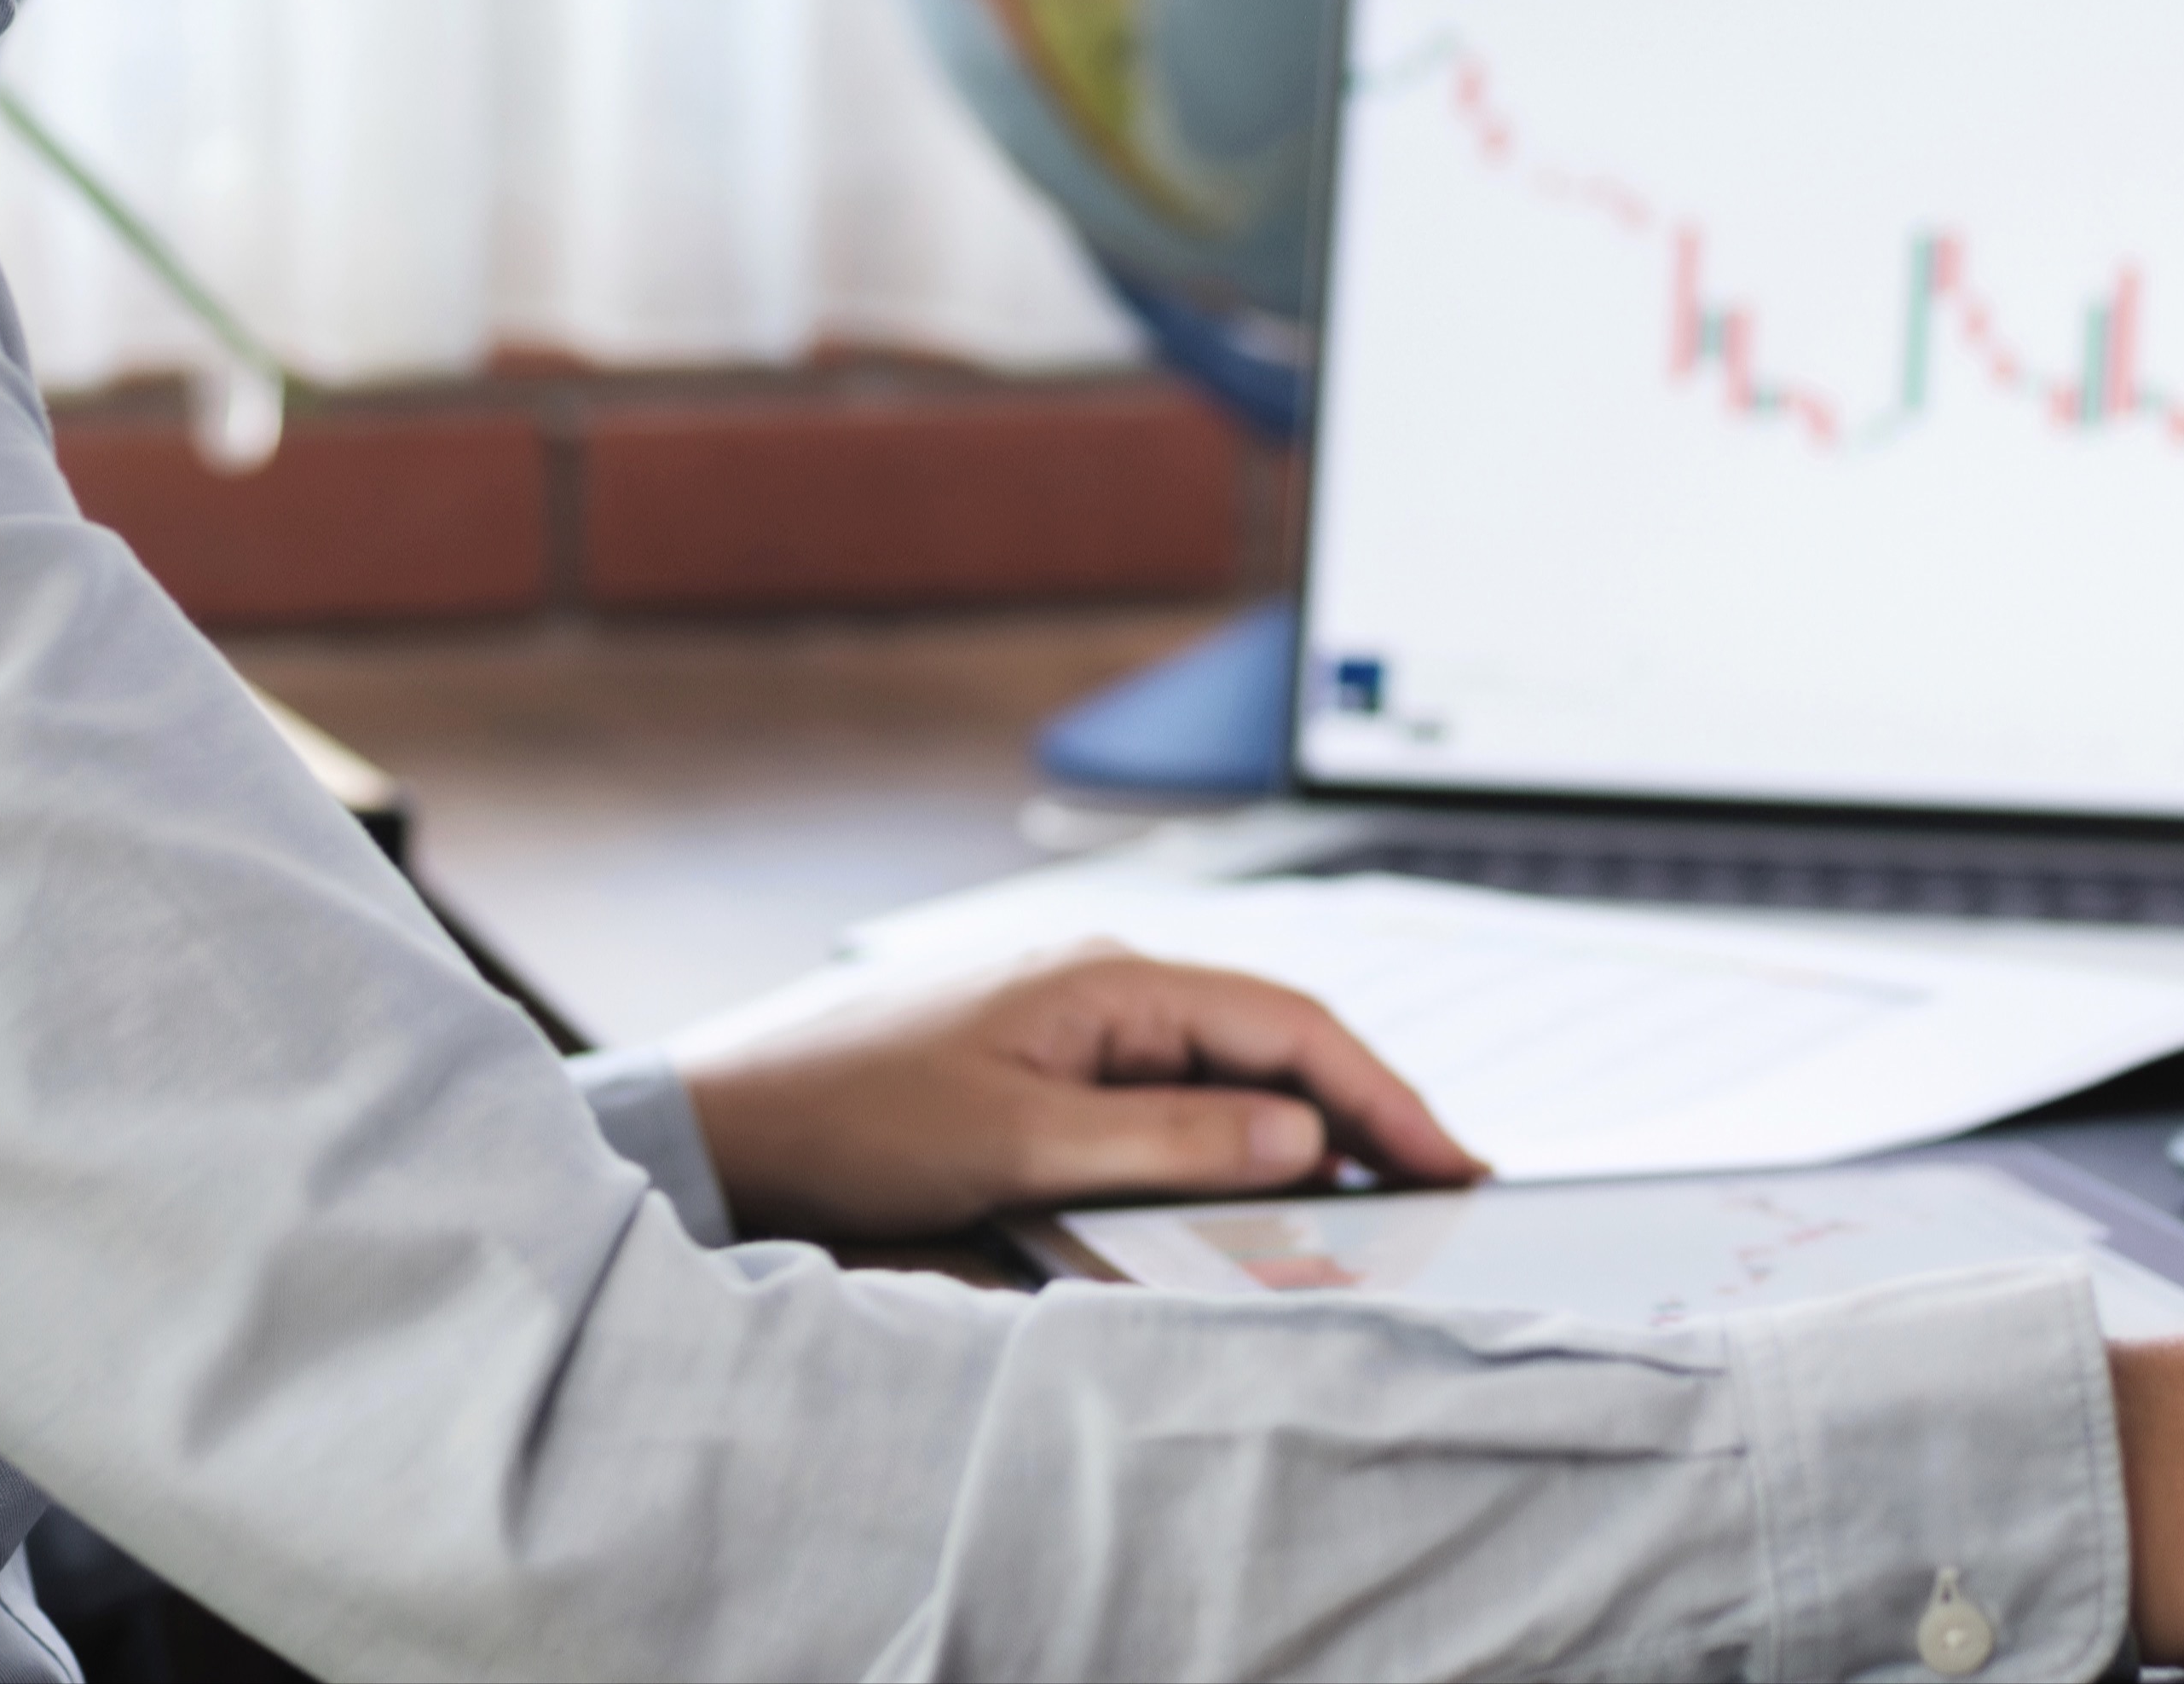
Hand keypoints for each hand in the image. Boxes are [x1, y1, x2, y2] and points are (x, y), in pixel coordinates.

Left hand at [673, 941, 1486, 1240]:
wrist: (729, 1121)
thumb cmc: (853, 1119)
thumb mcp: (1019, 1142)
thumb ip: (1165, 1140)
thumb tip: (1299, 1134)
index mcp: (1111, 981)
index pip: (1290, 1026)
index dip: (1383, 1095)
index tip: (1454, 1161)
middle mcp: (1107, 986)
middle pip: (1273, 1045)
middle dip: (1364, 1114)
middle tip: (1443, 1190)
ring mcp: (1078, 1023)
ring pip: (1227, 1074)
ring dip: (1300, 1133)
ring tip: (1374, 1203)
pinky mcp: (1049, 1067)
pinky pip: (1171, 1098)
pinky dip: (1229, 1143)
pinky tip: (1256, 1192)